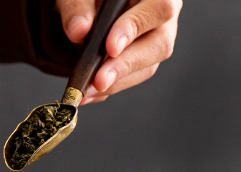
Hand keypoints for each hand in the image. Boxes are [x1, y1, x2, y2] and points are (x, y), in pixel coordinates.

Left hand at [55, 0, 180, 102]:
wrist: (88, 8)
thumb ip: (77, 7)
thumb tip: (78, 31)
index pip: (159, 8)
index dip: (135, 28)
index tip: (110, 48)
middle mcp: (162, 18)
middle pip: (159, 45)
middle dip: (126, 65)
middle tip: (99, 81)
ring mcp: (155, 42)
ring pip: (147, 68)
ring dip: (116, 82)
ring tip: (88, 90)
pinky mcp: (144, 63)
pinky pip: (132, 79)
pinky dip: (109, 89)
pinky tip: (89, 93)